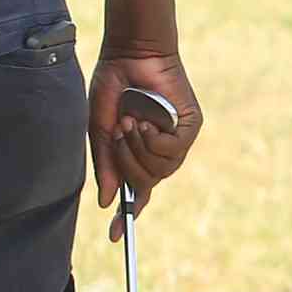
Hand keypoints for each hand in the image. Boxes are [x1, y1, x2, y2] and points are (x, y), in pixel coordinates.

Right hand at [90, 51, 199, 207]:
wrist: (129, 54)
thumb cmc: (113, 88)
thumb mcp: (100, 131)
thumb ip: (105, 165)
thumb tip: (105, 201)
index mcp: (136, 155)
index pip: (135, 194)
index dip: (125, 217)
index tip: (114, 237)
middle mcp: (158, 152)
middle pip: (146, 184)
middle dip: (126, 164)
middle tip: (118, 134)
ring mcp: (177, 141)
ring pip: (161, 170)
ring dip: (139, 149)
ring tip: (130, 122)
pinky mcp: (191, 126)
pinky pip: (174, 151)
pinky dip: (155, 140)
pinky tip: (147, 123)